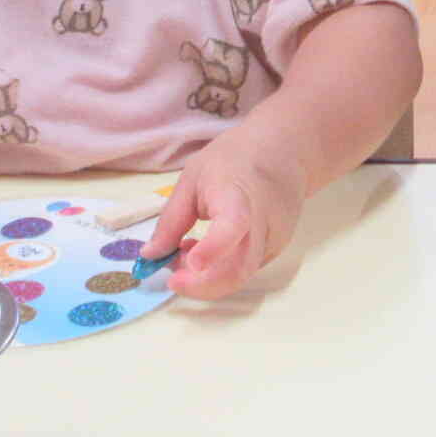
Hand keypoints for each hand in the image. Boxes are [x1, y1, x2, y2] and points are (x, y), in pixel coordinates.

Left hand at [141, 138, 305, 299]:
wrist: (285, 151)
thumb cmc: (235, 158)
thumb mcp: (192, 177)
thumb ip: (171, 220)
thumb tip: (150, 255)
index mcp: (238, 195)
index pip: (232, 226)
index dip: (213, 250)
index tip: (191, 264)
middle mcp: (263, 223)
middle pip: (237, 270)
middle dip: (199, 285)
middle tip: (172, 278)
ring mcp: (274, 240)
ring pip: (240, 275)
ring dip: (208, 278)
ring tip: (188, 251)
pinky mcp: (275, 249)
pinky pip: (245, 269)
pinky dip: (222, 270)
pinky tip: (209, 250)